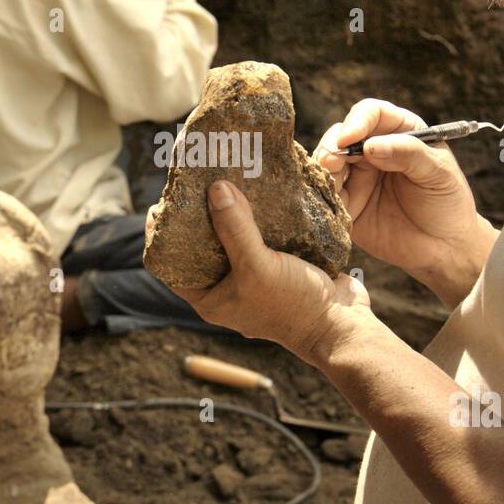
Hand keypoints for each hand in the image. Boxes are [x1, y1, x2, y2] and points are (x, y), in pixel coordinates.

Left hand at [159, 181, 373, 364]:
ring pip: (234, 238)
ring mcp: (255, 277)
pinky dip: (259, 216)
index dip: (163, 237)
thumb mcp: (257, 266)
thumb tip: (215, 189)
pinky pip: (262, 236)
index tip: (161, 204)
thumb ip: (234, 229)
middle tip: (195, 182)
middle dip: (200, 217)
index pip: (172, 266)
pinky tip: (258, 190)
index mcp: (211, 298)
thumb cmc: (293, 304)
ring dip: (232, 212)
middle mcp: (229, 288)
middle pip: (203, 247)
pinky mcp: (280, 264)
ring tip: (224, 178)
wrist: (342, 325)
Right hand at [315, 99, 497, 308]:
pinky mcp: (345, 204)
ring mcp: (356, 176)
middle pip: (341, 135)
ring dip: (323, 170)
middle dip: (333, 146)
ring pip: (326, 162)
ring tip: (331, 183)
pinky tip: (330, 202)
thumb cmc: (447, 204)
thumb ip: (408, 154)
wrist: (444, 248)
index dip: (358, 121)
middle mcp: (373, 149)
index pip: (371, 113)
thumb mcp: (438, 173)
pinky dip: (320, 194)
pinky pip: (324, 194)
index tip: (351, 138)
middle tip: (332, 163)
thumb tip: (370, 146)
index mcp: (399, 132)